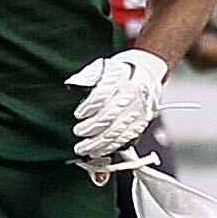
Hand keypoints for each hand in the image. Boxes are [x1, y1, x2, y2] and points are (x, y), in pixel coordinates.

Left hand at [65, 49, 168, 170]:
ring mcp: (140, 108)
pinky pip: (128, 136)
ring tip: (85, 148)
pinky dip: (113, 146)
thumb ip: (86, 76)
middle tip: (78, 134)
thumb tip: (72, 84)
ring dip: (100, 142)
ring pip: (118, 129)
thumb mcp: (101, 68)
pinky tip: (100, 150)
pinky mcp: (143, 120)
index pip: (103, 94)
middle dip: (91, 128)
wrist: (144, 74)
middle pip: (110, 115)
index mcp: (120, 77)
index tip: (78, 114)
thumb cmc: (118, 73)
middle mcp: (132, 93)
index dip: (90, 106)